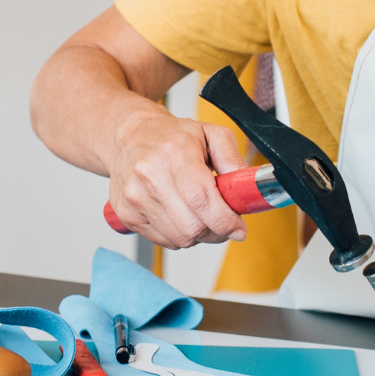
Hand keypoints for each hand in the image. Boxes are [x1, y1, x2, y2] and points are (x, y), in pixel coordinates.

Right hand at [106, 110, 248, 249]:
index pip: (201, 199)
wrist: (129, 135)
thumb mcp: (211, 134)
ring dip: (198, 234)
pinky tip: (179, 215)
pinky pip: (164, 241)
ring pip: (180, 239)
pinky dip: (179, 235)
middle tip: (223, 221)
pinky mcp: (126, 214)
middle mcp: (150, 176)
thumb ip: (233, 160)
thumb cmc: (171, 136)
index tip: (239, 227)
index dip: (225, 220)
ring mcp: (135, 197)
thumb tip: (247, 190)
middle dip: (216, 231)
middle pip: (192, 227)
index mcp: (174, 153)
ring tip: (199, 213)